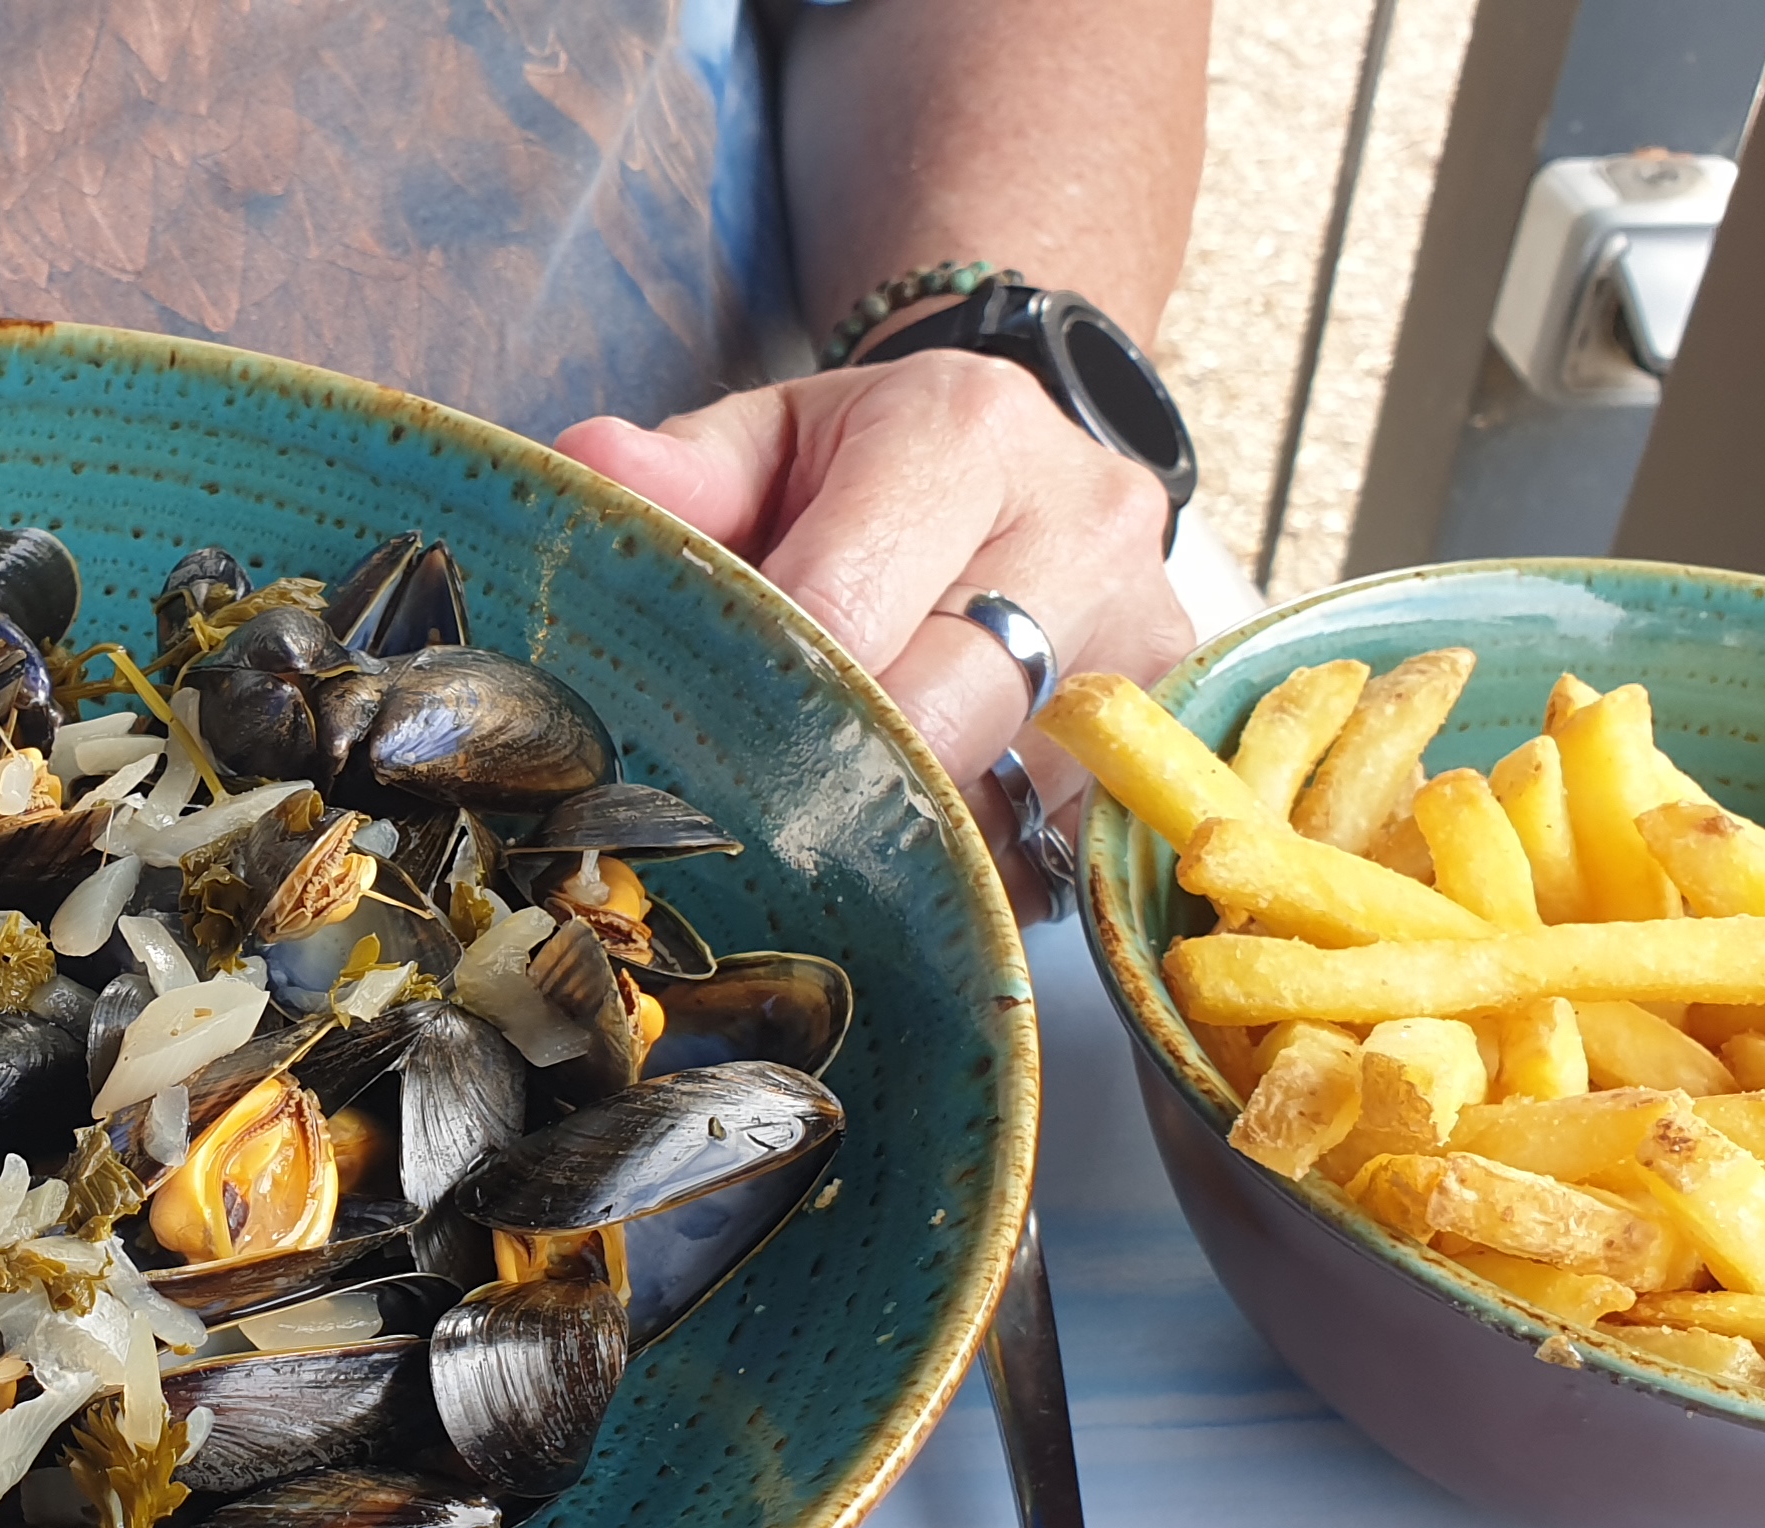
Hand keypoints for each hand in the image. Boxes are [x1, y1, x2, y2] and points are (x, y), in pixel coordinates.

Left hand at [559, 349, 1191, 828]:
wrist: (1032, 454)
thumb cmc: (872, 462)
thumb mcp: (773, 436)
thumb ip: (686, 467)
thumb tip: (594, 463)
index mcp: (964, 433)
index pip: (845, 609)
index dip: (759, 697)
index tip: (687, 749)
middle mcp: (1080, 526)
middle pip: (935, 719)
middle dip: (826, 780)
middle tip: (740, 820)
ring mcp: (1143, 632)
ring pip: (1001, 797)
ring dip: (902, 836)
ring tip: (822, 826)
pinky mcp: (1170, 720)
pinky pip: (1055, 840)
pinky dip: (972, 857)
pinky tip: (913, 842)